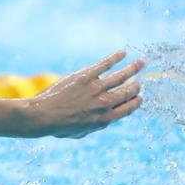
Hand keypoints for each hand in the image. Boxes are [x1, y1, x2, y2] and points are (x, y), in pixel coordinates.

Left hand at [24, 50, 143, 138]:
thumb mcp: (81, 133)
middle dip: (135, 87)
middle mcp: (105, 103)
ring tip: (141, 63)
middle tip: (137, 82)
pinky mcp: (85, 76)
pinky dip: (115, 57)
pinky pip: (105, 64)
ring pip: (121, 76)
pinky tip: (123, 52)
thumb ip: (95, 126)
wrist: (43, 115)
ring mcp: (95, 88)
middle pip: (128, 92)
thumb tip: (102, 121)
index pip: (129, 108)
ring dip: (133, 68)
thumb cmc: (58, 126)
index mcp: (106, 119)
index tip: (139, 97)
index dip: (136, 101)